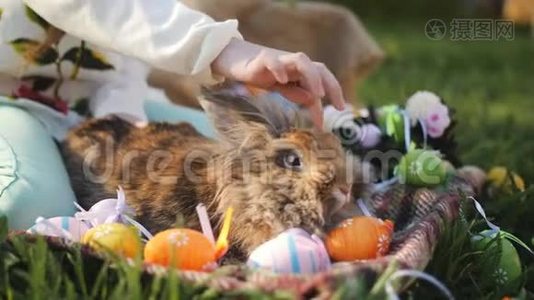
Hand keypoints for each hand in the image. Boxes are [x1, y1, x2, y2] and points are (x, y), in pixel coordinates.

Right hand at [211, 38, 344, 127]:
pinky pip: (272, 60)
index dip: (335, 91)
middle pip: (318, 67)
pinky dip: (279, 68)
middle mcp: (293, 63)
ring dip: (312, 77)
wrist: (235, 60)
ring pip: (301, 60)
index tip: (342, 108)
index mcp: (299, 71)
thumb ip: (295, 93)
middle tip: (335, 104)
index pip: (323, 77)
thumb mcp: (280, 88)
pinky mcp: (261, 59)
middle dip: (330, 84)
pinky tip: (282, 79)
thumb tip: (313, 100)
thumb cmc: (260, 73)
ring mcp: (279, 59)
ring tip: (317, 94)